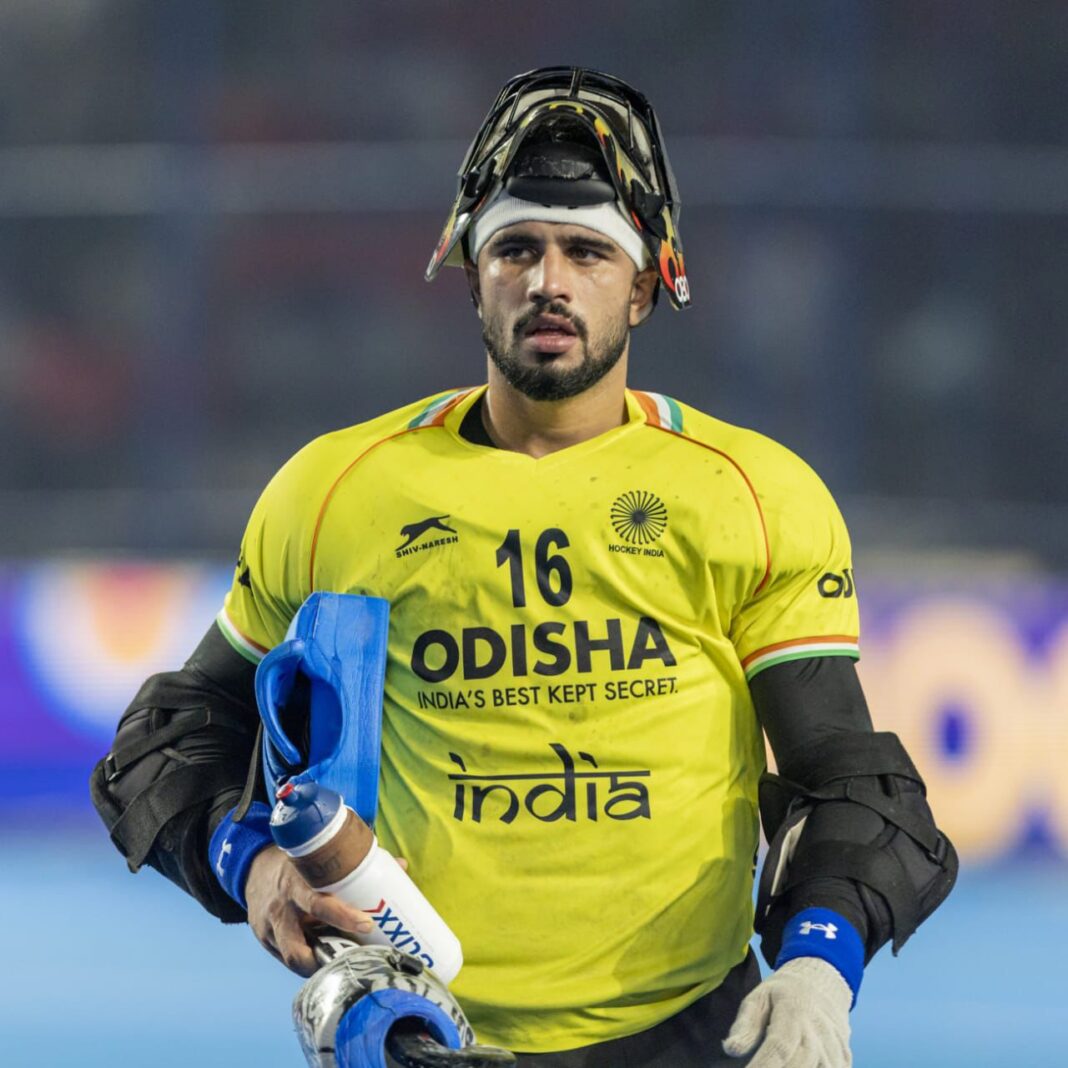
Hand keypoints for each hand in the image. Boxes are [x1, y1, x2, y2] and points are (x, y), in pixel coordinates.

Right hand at [244, 845, 376, 976]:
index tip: (366, 924)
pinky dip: (307, 962)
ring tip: (342, 965)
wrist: (255, 868)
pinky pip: (287, 959)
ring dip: (318, 966)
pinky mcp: (265, 941)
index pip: (318, 903)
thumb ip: (357, 863)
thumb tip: (402, 866)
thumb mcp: (320, 858)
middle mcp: (281, 909)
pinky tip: (324, 961)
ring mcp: (270, 929)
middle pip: (297, 944)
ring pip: (291, 958)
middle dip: (327, 958)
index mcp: (297, 883)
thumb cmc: (300, 864)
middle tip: (355, 960)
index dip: (343, 916)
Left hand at [723, 957, 851, 1067]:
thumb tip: (730, 1049)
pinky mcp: (844, 1061)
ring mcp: (835, 1051)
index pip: (779, 1048)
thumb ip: (745, 1025)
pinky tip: (796, 1067)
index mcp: (793, 1015)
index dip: (763, 1067)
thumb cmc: (782, 995)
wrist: (822, 985)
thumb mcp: (759, 998)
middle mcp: (818, 1036)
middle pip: (799, 1067)